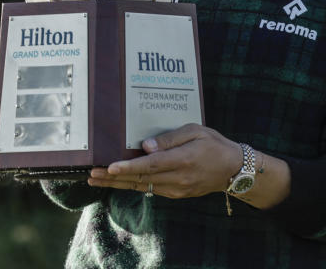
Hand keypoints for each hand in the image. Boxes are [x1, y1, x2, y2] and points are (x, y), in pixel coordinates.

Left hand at [87, 123, 242, 198]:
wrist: (233, 169)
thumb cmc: (215, 144)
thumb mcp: (196, 131)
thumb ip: (171, 138)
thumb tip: (146, 145)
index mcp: (183, 160)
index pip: (151, 164)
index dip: (129, 166)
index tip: (110, 167)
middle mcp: (178, 178)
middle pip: (141, 178)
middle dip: (114, 177)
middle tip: (92, 174)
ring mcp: (177, 189)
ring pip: (142, 187)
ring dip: (118, 184)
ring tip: (97, 180)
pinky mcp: (177, 194)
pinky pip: (152, 189)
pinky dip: (134, 185)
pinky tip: (119, 182)